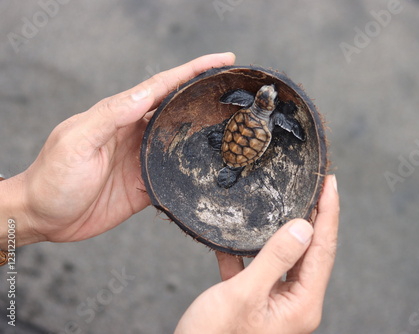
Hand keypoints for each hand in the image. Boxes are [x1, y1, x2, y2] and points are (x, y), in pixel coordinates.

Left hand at [0, 52, 234, 245]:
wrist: (43, 217)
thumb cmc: (52, 177)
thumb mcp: (77, 141)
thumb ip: (110, 116)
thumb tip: (144, 95)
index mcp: (121, 116)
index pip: (163, 86)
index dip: (194, 71)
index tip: (223, 60)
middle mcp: (136, 133)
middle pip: (178, 108)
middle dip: (207, 95)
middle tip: (238, 89)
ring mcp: (143, 159)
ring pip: (182, 140)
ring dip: (207, 130)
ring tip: (237, 124)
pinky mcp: (147, 185)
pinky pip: (176, 173)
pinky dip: (195, 168)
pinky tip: (213, 165)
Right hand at [175, 175, 338, 333]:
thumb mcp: (244, 294)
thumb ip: (275, 259)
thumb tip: (304, 227)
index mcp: (301, 305)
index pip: (323, 250)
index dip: (328, 213)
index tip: (329, 183)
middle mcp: (295, 304)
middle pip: (310, 252)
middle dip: (313, 217)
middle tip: (315, 185)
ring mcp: (276, 303)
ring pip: (286, 259)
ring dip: (283, 232)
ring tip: (288, 201)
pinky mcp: (257, 303)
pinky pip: (260, 270)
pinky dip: (250, 253)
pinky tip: (238, 238)